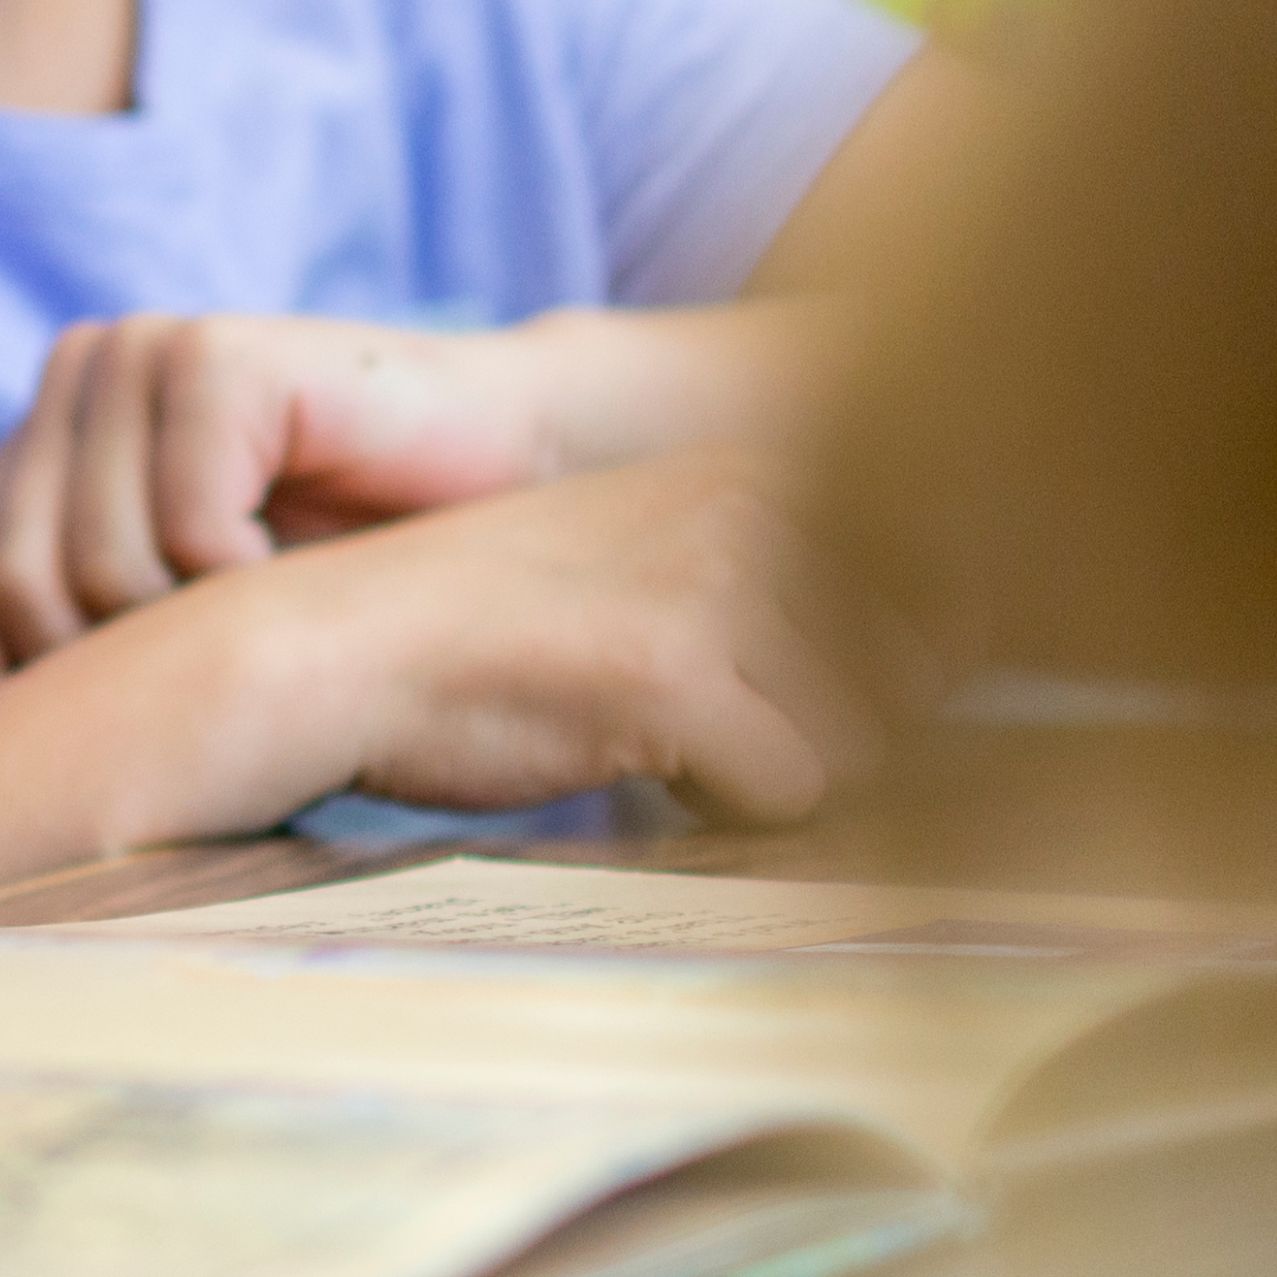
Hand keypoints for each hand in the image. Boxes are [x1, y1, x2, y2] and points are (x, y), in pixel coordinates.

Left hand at [0, 316, 562, 706]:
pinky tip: (306, 571)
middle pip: (15, 589)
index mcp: (45, 432)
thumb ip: (56, 643)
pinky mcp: (216, 356)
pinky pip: (184, 531)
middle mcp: (76, 375)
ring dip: (193, 637)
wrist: (515, 477)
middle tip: (217, 683)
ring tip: (272, 620)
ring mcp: (140, 354)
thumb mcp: (182, 618)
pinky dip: (249, 589)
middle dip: (112, 672)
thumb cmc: (353, 568)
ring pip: (92, 571)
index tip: (88, 749)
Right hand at [180, 449, 876, 830]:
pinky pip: (796, 788)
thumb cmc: (486, 634)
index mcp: (748, 473)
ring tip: (666, 739)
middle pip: (917, 668)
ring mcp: (716, 587)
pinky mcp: (678, 676)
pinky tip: (640, 768)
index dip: (898, 665)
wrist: (329, 652)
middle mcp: (749, 511)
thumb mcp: (642, 561)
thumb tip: (947, 654)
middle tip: (714, 722)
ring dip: (779, 764)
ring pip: (865, 736)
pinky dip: (729, 803)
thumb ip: (772, 587)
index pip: (940, 582)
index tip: (795, 688)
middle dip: (841, 720)